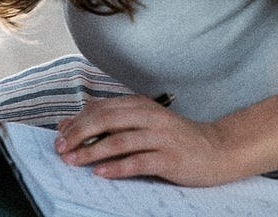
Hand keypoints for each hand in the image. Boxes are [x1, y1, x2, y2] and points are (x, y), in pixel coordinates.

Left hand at [54, 96, 236, 186]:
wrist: (218, 149)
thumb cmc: (175, 139)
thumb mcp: (144, 124)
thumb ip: (114, 124)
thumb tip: (72, 127)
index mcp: (140, 105)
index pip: (100, 108)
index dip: (76, 121)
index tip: (59, 135)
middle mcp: (148, 116)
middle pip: (105, 120)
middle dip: (78, 134)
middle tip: (60, 148)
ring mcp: (160, 136)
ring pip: (118, 140)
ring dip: (91, 152)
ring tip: (73, 161)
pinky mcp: (170, 158)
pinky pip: (138, 162)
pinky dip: (117, 167)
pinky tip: (101, 173)